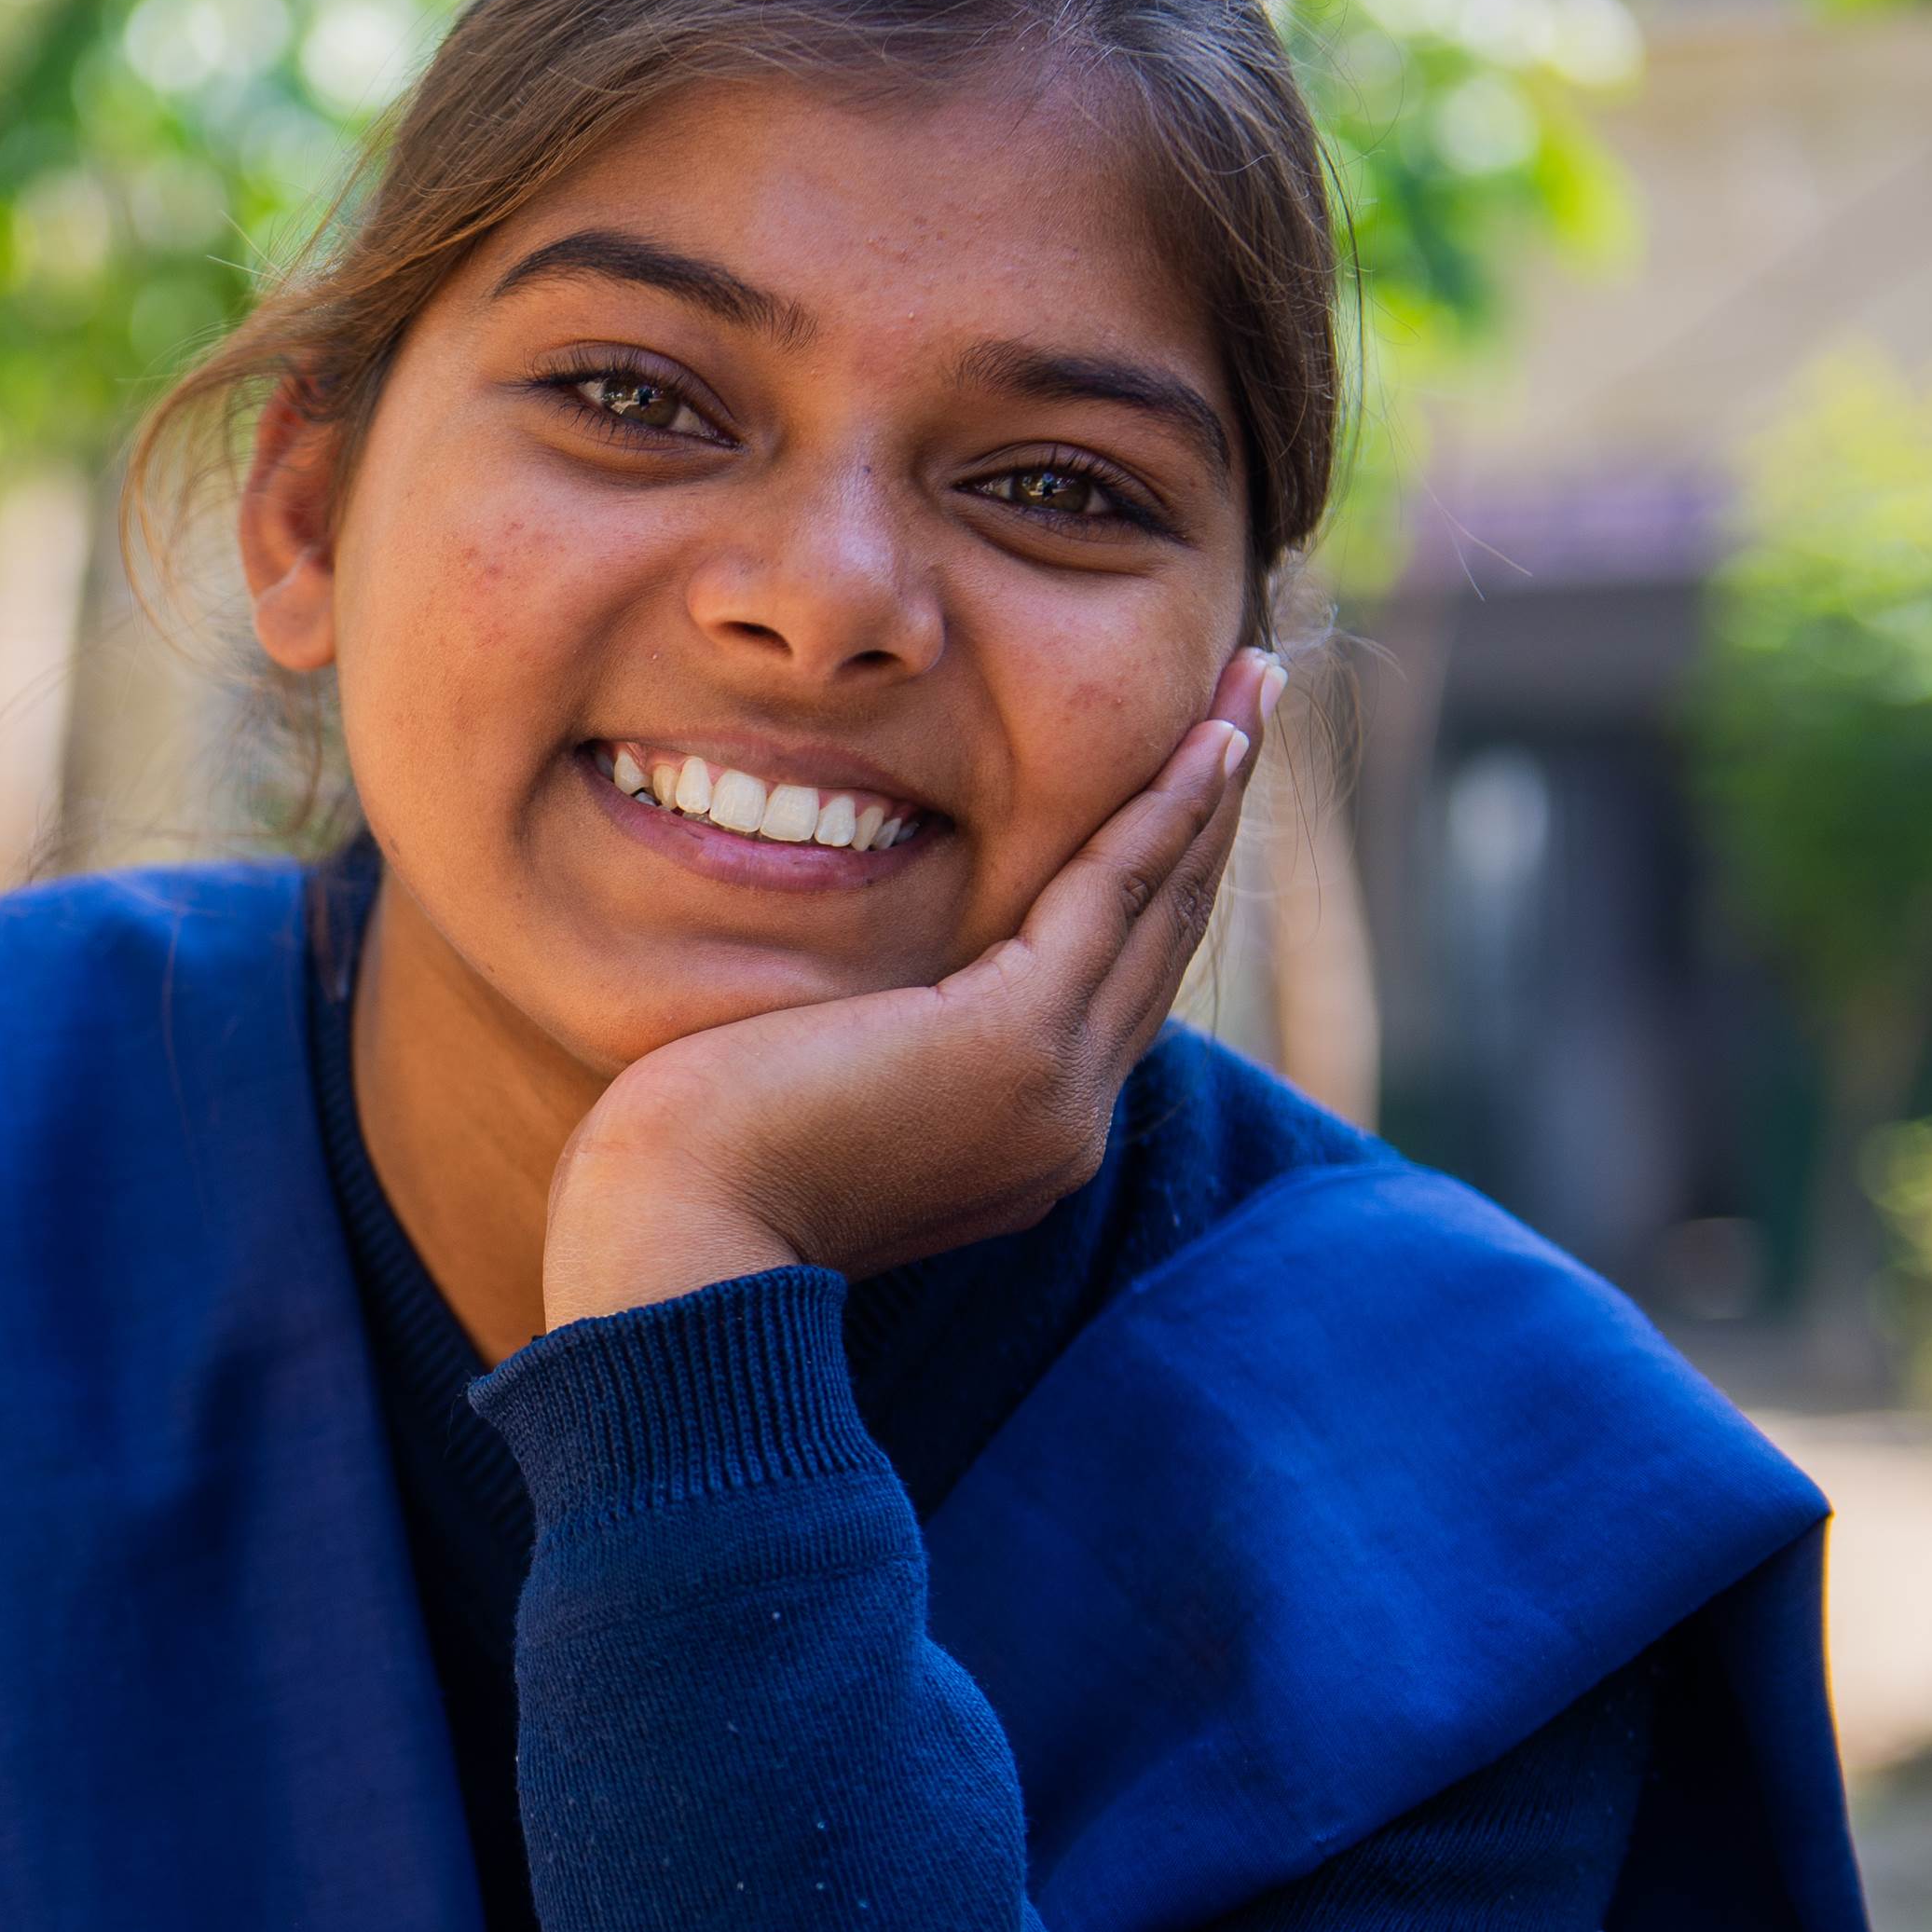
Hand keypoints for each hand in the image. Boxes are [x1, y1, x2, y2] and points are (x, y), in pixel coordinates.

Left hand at [542, 650, 1276, 1321]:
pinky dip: (1164, 812)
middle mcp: (1063, 1123)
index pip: (1107, 986)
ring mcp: (1054, 1090)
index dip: (1153, 879)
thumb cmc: (687, 1178)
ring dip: (1214, 788)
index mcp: (1016, 1140)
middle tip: (1252, 700)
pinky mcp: (1019, 1045)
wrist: (675, 1251)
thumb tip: (835, 1010)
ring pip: (1160, 908)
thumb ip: (856, 1054)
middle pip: (1161, 941)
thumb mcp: (798, 1102)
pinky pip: (1113, 898)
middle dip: (1209, 815)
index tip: (1180, 785)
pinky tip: (1206, 737)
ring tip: (1256, 680)